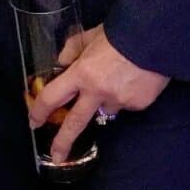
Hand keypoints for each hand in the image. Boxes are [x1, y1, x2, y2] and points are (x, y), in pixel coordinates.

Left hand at [28, 27, 167, 163]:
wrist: (155, 37)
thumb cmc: (118, 33)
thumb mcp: (89, 35)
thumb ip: (72, 49)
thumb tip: (61, 64)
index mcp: (81, 73)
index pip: (52, 97)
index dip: (39, 111)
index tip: (34, 122)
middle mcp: (97, 92)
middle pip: (75, 123)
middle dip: (63, 142)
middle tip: (56, 156)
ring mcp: (119, 101)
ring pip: (106, 109)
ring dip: (106, 100)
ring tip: (118, 77)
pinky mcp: (138, 105)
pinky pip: (126, 104)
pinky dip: (126, 95)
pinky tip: (134, 79)